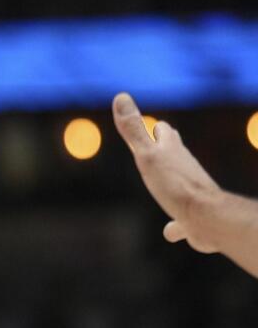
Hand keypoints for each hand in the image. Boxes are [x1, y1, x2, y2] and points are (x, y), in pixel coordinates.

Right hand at [112, 93, 220, 253]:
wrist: (207, 220)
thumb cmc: (176, 186)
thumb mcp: (147, 155)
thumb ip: (133, 129)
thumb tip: (120, 96)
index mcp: (172, 151)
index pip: (164, 132)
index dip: (156, 129)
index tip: (150, 126)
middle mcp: (184, 167)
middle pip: (175, 153)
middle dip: (165, 150)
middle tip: (154, 149)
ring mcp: (191, 191)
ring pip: (180, 183)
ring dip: (171, 183)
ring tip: (161, 186)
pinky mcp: (193, 215)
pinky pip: (182, 219)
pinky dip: (176, 223)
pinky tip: (170, 232)